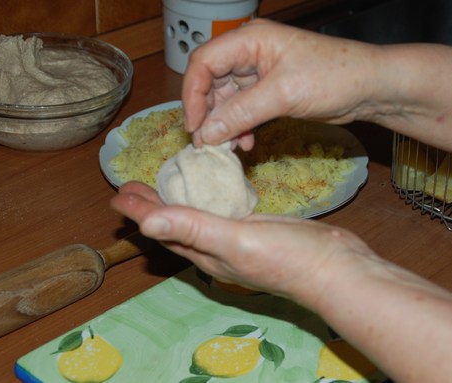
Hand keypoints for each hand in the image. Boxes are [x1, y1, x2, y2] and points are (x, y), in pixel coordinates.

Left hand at [110, 181, 374, 303]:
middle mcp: (217, 249)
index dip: (139, 212)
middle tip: (132, 185)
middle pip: (175, 226)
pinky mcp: (256, 230)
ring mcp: (237, 240)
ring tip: (165, 184)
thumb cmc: (288, 258)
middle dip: (152, 207)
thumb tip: (145, 221)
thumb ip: (193, 228)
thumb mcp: (235, 240)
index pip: (163, 231)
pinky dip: (209, 199)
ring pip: (198, 219)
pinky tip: (214, 189)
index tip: (118, 192)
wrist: (334, 267)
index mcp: (206, 253)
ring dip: (178, 202)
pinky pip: (223, 213)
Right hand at [182, 19, 379, 149]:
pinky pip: (244, 109)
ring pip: (226, 99)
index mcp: (250, 39)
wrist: (370, 88)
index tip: (194, 126)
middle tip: (207, 144)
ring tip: (229, 148)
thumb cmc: (333, 78)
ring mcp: (260, 72)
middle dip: (208, 114)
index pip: (203, 62)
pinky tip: (246, 143)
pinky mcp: (271, 91)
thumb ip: (241, 113)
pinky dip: (241, 126)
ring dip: (225, 124)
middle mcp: (250, 52)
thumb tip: (206, 134)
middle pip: (211, 81)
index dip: (192, 94)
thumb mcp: (283, 95)